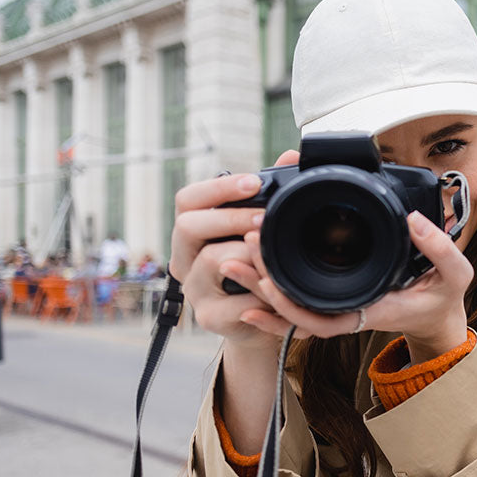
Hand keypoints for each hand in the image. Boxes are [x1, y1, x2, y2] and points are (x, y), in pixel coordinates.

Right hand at [168, 151, 300, 352]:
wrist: (263, 321)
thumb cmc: (259, 269)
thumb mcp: (263, 233)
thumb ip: (272, 195)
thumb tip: (291, 156)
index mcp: (194, 233)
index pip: (188, 200)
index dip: (219, 188)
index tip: (254, 182)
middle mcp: (185, 258)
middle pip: (187, 226)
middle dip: (231, 218)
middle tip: (265, 218)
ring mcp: (194, 290)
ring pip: (213, 261)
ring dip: (249, 254)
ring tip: (274, 253)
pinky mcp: (210, 317)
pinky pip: (235, 302)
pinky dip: (261, 293)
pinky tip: (275, 289)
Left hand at [241, 189, 472, 363]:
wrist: (438, 314)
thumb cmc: (444, 297)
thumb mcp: (455, 274)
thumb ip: (439, 248)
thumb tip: (413, 220)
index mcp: (372, 310)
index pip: (322, 318)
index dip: (291, 305)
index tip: (269, 278)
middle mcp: (349, 312)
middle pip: (295, 312)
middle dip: (263, 288)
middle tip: (238, 255)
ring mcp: (340, 306)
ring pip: (291, 305)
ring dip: (259, 286)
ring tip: (231, 259)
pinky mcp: (335, 296)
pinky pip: (297, 299)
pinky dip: (270, 292)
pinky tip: (249, 274)